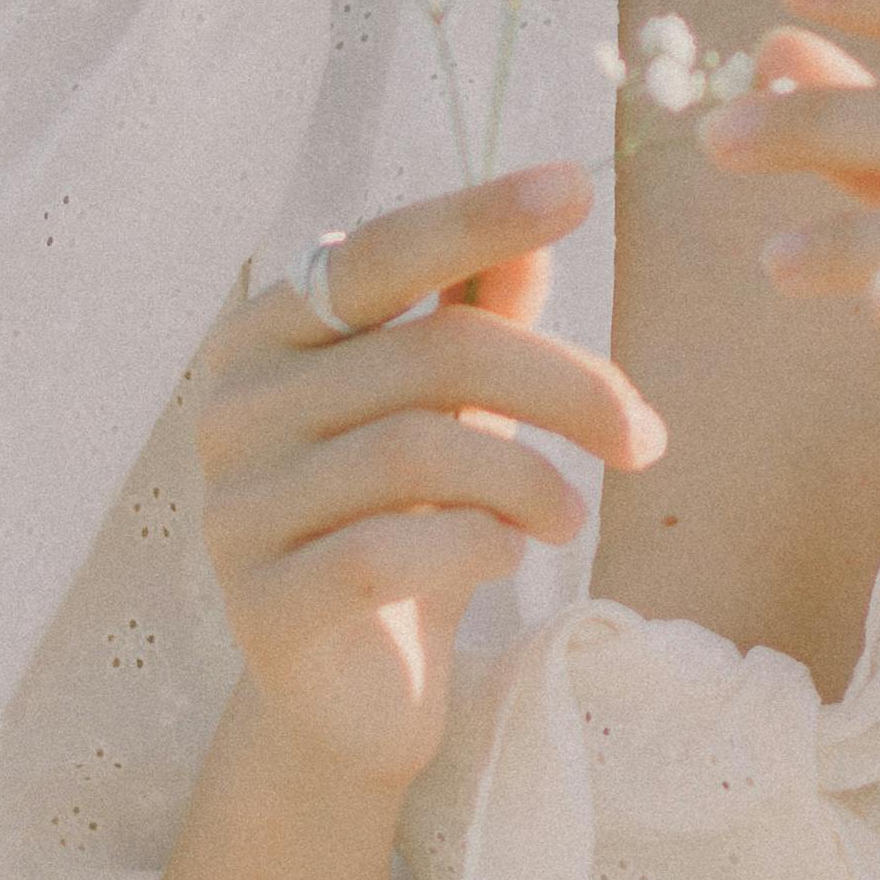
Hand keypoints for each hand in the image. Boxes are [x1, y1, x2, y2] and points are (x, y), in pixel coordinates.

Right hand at [193, 167, 665, 790]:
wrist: (349, 693)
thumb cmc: (409, 517)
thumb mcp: (452, 403)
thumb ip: (480, 307)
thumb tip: (543, 213)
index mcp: (270, 330)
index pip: (383, 252)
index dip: (478, 217)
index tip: (578, 185)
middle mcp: (234, 406)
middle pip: (431, 356)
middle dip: (564, 387)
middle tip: (645, 436)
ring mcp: (235, 507)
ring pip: (416, 451)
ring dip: (529, 480)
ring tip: (573, 516)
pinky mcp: (259, 605)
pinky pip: (385, 551)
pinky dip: (475, 543)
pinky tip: (509, 554)